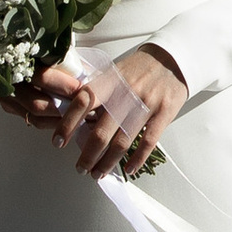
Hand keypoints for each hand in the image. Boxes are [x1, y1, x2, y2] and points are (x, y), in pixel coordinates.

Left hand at [0, 45, 186, 177]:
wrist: (174, 58)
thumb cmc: (139, 68)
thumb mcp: (114, 72)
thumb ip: (97, 92)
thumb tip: (74, 117)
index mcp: (110, 81)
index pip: (83, 101)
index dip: (68, 123)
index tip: (58, 142)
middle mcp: (126, 93)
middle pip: (101, 130)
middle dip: (88, 155)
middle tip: (80, 169)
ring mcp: (147, 103)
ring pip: (123, 141)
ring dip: (108, 162)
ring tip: (98, 173)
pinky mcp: (165, 112)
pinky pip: (148, 142)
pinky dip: (137, 159)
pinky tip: (128, 169)